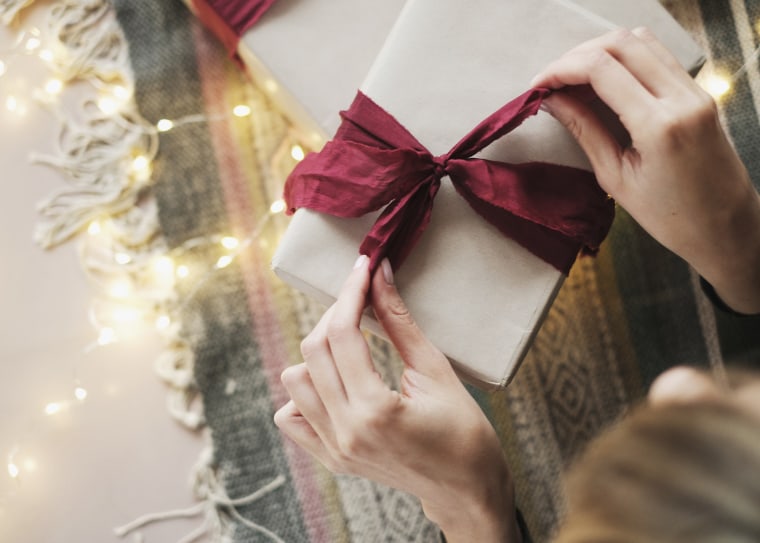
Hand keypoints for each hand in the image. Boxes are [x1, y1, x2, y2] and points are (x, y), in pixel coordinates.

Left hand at [274, 255, 519, 541]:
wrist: (465, 487)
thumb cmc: (464, 431)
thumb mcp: (435, 370)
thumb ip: (399, 322)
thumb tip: (380, 276)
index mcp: (375, 411)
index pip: (343, 335)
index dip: (351, 292)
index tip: (363, 267)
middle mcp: (345, 432)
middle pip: (313, 351)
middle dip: (336, 314)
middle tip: (361, 298)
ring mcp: (334, 449)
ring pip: (294, 380)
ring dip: (317, 352)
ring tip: (351, 343)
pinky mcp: (331, 458)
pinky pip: (291, 416)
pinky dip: (304, 391)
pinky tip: (334, 381)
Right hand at [531, 27, 759, 313]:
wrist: (726, 225)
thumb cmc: (670, 216)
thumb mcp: (616, 179)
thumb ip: (585, 131)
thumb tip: (553, 100)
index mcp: (659, 125)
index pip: (602, 68)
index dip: (561, 69)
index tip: (537, 85)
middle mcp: (682, 98)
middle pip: (620, 43)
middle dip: (577, 55)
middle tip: (551, 80)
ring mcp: (695, 91)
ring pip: (640, 41)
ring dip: (600, 51)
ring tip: (573, 80)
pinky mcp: (699, 92)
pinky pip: (657, 56)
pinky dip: (623, 59)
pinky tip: (602, 83)